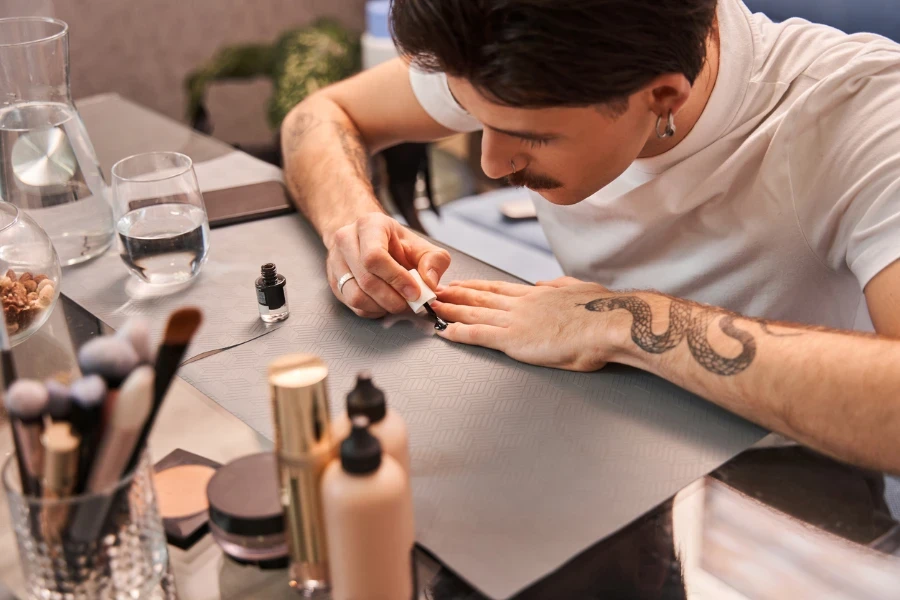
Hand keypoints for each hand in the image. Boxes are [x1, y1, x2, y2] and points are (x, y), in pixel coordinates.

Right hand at [326, 213, 451, 318]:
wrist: (366, 239)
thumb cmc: (394, 243)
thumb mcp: (420, 245)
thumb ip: (434, 261)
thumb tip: (430, 283)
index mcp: (369, 226)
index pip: (375, 257)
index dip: (397, 279)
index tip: (414, 292)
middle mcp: (346, 240)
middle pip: (367, 280)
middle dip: (393, 298)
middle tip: (410, 303)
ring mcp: (336, 261)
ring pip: (356, 296)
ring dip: (381, 307)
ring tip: (397, 303)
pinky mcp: (334, 281)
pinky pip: (352, 304)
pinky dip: (372, 310)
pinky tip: (384, 304)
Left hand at [433, 277, 625, 371]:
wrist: (609, 322)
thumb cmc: (603, 310)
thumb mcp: (579, 289)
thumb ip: (558, 286)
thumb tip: (544, 284)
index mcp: (538, 295)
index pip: (499, 289)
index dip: (476, 287)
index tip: (460, 284)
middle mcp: (522, 304)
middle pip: (480, 298)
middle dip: (455, 295)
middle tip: (435, 292)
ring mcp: (516, 321)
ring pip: (474, 314)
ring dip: (451, 311)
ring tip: (433, 308)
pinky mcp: (515, 340)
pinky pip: (479, 335)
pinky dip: (460, 333)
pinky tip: (445, 332)